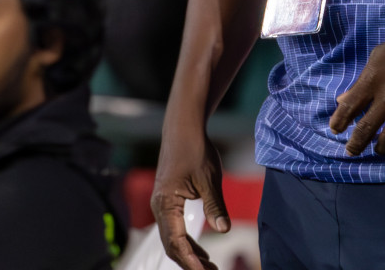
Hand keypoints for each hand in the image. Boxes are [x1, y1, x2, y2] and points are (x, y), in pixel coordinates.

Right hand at [151, 127, 228, 269]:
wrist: (183, 128)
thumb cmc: (195, 150)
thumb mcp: (209, 179)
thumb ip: (215, 206)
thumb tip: (224, 230)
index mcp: (166, 203)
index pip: (175, 241)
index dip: (190, 261)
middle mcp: (159, 207)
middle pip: (171, 244)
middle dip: (190, 262)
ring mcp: (162, 204)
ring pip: (172, 237)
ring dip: (189, 253)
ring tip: (209, 266)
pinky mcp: (168, 200)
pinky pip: (174, 228)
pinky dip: (186, 241)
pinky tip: (200, 250)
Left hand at [329, 15, 384, 156]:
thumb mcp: (381, 55)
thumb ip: (362, 80)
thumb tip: (342, 100)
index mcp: (373, 79)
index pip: (348, 107)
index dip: (338, 122)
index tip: (336, 131)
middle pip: (365, 129)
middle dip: (355, 145)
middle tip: (351, 151)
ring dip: (380, 148)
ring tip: (379, 149)